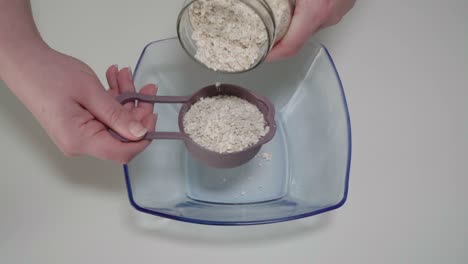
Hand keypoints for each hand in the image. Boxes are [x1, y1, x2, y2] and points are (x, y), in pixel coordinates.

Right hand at [10, 49, 156, 163]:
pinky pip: (105, 115)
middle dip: (136, 110)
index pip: (122, 152)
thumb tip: (140, 133)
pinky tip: (114, 78)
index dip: (142, 136)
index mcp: (81, 140)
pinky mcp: (81, 123)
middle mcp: (81, 143)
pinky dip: (113, 97)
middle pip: (121, 135)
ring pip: (115, 121)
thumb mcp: (90, 92)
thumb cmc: (49, 75)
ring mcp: (81, 133)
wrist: (25, 63)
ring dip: (125, 98)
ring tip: (125, 74)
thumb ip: (117, 114)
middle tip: (145, 87)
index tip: (152, 114)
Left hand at [267, 0, 355, 59]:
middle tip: (261, 33)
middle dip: (279, 37)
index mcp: (315, 11)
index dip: (272, 54)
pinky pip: (321, 14)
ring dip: (293, 24)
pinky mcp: (343, 3)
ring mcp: (338, 10)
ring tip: (276, 18)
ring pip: (310, 26)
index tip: (260, 54)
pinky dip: (305, 13)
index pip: (290, 46)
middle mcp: (328, 15)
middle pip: (298, 38)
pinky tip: (298, 3)